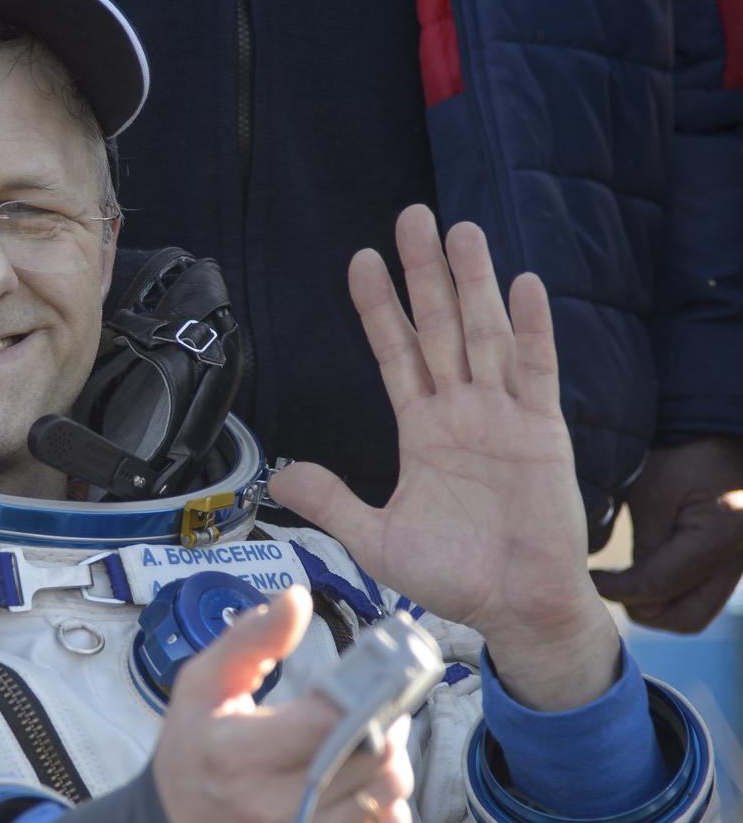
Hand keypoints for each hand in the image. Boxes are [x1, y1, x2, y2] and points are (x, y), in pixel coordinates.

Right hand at [152, 585, 413, 822]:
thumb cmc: (192, 759)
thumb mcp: (202, 689)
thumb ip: (250, 639)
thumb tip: (296, 598)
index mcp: (238, 758)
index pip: (331, 721)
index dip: (362, 694)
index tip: (366, 679)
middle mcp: (273, 810)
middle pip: (373, 756)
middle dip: (384, 723)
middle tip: (373, 707)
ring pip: (389, 792)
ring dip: (390, 759)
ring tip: (367, 741)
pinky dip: (388, 801)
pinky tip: (360, 784)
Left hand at [268, 205, 618, 709]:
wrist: (513, 605)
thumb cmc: (453, 576)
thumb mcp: (376, 539)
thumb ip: (333, 501)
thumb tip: (280, 478)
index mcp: (422, 430)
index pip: (394, 354)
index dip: (378, 309)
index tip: (360, 263)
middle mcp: (460, 413)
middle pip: (438, 327)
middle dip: (424, 274)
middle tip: (412, 217)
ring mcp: (502, 417)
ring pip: (484, 335)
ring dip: (474, 284)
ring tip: (461, 232)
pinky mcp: (541, 432)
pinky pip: (536, 370)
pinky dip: (532, 328)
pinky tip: (523, 285)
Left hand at [592, 438, 742, 632]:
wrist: (720, 429)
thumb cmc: (683, 451)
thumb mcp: (654, 493)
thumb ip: (643, 548)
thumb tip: (619, 590)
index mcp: (722, 533)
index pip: (658, 587)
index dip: (617, 590)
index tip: (590, 579)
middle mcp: (740, 557)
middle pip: (685, 618)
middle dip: (642, 609)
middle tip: (609, 588)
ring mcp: (741, 562)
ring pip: (694, 611)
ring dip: (656, 604)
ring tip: (624, 580)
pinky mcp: (734, 560)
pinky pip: (701, 594)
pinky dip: (671, 592)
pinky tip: (644, 570)